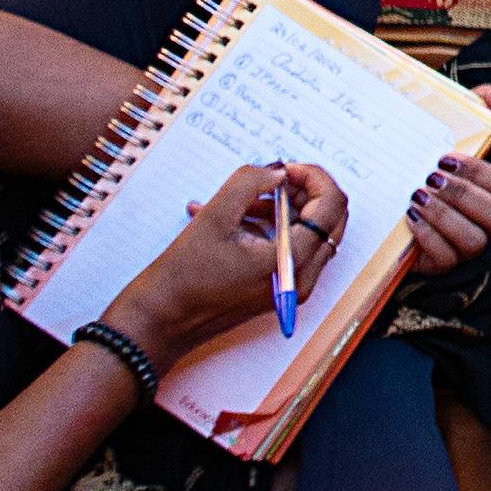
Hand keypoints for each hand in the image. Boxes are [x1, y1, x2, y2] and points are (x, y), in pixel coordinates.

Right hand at [101, 161, 349, 368]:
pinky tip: (233, 220)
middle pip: (328, 220)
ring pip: (308, 233)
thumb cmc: (182, 277)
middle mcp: (300, 279)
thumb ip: (250, 183)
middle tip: (270, 178)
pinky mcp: (276, 290)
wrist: (159, 323)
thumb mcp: (215, 217)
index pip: (331, 206)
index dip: (313, 177)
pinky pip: (289, 249)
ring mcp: (290, 287)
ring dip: (282, 209)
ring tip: (240, 202)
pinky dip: (270, 228)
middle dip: (303, 191)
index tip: (285, 167)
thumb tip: (279, 170)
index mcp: (292, 262)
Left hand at [404, 83, 490, 272]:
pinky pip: (447, 259)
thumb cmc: (427, 153)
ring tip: (417, 196)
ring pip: (473, 241)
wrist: (385, 182)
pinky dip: (429, 237)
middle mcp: (487, 221)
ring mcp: (465, 246)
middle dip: (462, 196)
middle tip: (430, 178)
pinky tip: (410, 216)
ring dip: (445, 217)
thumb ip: (487, 101)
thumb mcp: (454, 121)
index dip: (481, 174)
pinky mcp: (441, 264)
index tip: (447, 158)